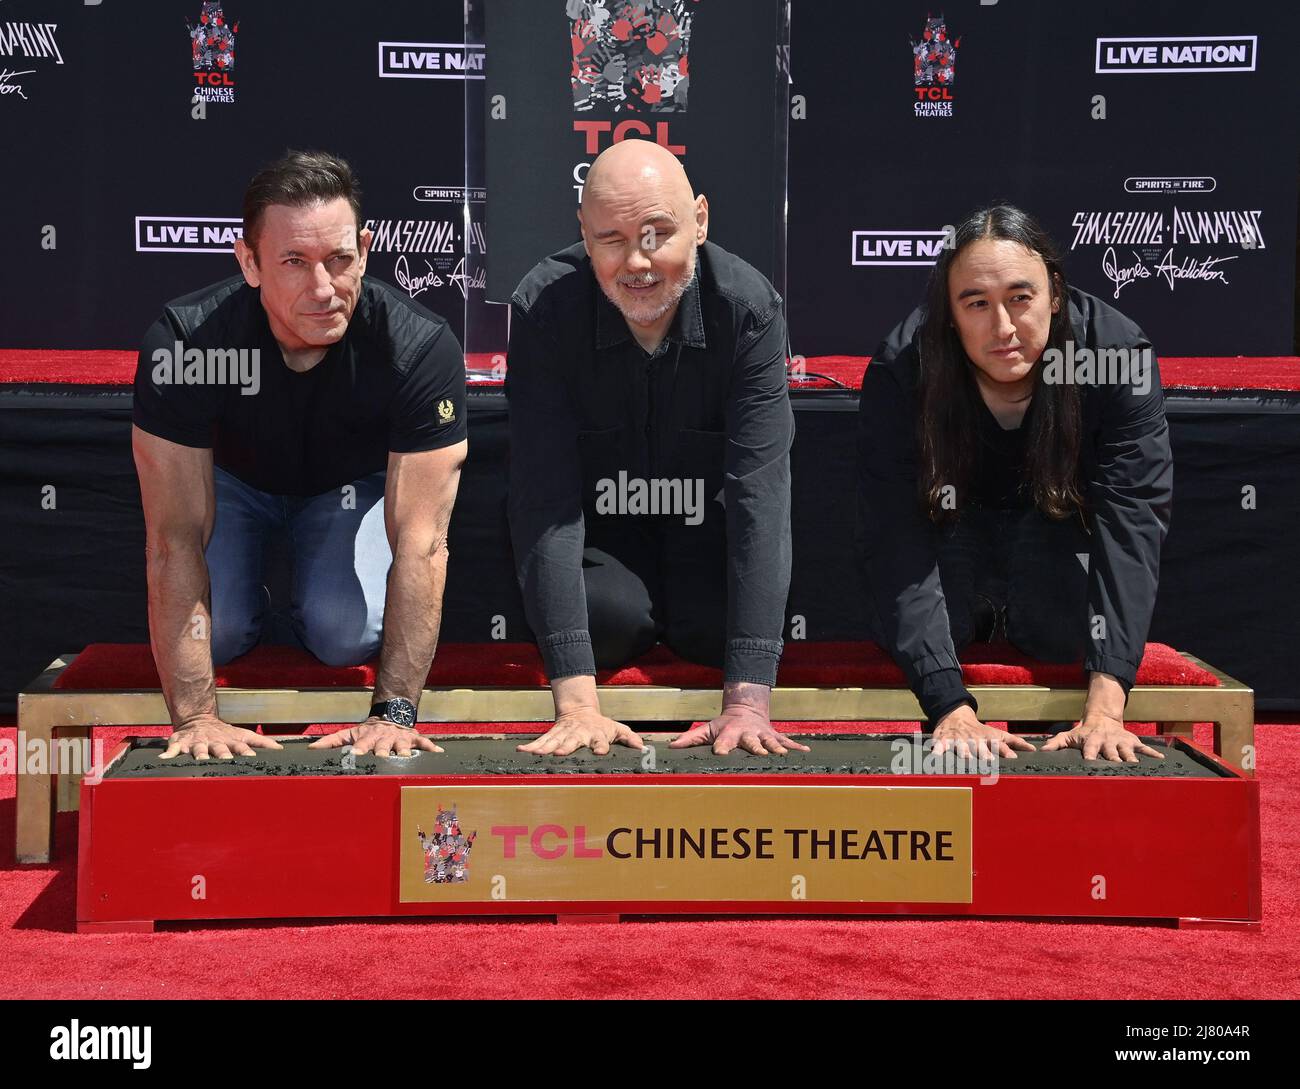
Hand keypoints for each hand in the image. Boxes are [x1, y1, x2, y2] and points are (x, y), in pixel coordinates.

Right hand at [161, 713, 283, 759]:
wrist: (197, 720)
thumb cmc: (224, 733)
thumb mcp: (244, 735)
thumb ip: (262, 742)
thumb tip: (281, 749)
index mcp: (230, 741)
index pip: (241, 746)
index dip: (246, 752)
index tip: (252, 757)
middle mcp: (214, 742)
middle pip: (220, 749)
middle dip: (223, 754)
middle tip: (226, 760)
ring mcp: (197, 743)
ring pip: (198, 750)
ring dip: (199, 754)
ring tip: (199, 759)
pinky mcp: (181, 743)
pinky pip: (173, 749)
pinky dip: (169, 753)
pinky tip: (164, 759)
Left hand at [308, 716, 443, 756]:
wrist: (391, 714)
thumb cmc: (368, 731)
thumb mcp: (349, 733)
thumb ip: (330, 742)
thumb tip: (309, 748)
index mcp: (368, 738)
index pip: (362, 744)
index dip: (358, 749)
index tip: (354, 755)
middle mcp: (384, 738)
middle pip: (383, 747)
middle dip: (383, 752)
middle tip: (383, 758)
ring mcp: (400, 738)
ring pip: (403, 746)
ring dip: (404, 751)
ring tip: (406, 757)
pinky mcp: (413, 738)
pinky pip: (424, 743)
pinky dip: (431, 747)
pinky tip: (438, 753)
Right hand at [517, 707, 643, 755]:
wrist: (580, 711)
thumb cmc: (600, 725)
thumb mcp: (617, 729)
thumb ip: (629, 738)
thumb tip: (642, 748)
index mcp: (596, 734)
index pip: (600, 740)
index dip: (600, 746)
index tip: (599, 752)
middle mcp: (579, 735)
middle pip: (572, 741)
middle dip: (566, 747)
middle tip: (559, 753)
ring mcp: (564, 734)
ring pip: (554, 741)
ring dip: (545, 748)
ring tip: (537, 754)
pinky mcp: (553, 735)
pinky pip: (541, 741)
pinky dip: (532, 747)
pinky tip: (522, 751)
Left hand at [669, 705, 810, 755]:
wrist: (746, 710)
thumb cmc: (724, 726)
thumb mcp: (707, 729)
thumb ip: (690, 739)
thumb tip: (671, 746)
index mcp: (730, 734)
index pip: (724, 741)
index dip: (721, 747)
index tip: (719, 753)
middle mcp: (748, 734)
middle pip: (752, 742)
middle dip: (756, 747)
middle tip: (761, 754)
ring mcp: (763, 735)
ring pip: (771, 742)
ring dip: (778, 748)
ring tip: (784, 754)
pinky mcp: (775, 737)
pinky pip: (788, 742)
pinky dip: (797, 747)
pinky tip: (807, 751)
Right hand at [931, 705, 1035, 759]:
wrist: (956, 716)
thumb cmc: (979, 730)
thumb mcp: (997, 734)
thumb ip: (1014, 742)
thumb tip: (1032, 749)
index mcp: (987, 739)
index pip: (998, 745)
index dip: (1005, 751)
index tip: (1012, 757)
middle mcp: (973, 740)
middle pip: (979, 748)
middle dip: (984, 754)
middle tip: (988, 761)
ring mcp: (958, 740)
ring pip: (960, 748)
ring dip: (963, 753)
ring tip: (965, 759)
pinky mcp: (943, 741)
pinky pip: (939, 747)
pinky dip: (938, 751)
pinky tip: (937, 757)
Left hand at [1040, 710, 1163, 762]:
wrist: (1103, 719)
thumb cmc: (1084, 732)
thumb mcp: (1069, 736)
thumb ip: (1056, 743)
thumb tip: (1043, 751)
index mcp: (1092, 741)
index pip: (1090, 749)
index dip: (1090, 756)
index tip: (1090, 763)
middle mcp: (1107, 741)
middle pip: (1111, 752)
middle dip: (1114, 760)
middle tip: (1117, 768)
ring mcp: (1121, 742)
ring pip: (1128, 751)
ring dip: (1132, 758)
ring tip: (1138, 766)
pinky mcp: (1133, 742)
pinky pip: (1144, 748)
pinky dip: (1153, 753)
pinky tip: (1161, 760)